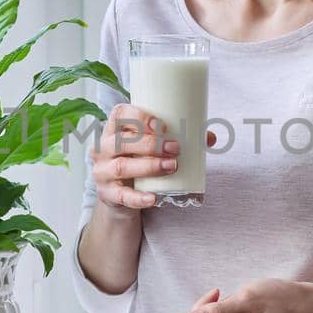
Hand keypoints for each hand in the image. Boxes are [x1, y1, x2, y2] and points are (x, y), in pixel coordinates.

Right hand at [91, 103, 217, 212]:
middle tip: (176, 148)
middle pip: (121, 141)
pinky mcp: (107, 194)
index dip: (139, 117)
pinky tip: (153, 198)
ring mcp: (102, 172)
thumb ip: (177, 138)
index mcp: (114, 129)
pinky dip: (138, 198)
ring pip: (122, 166)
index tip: (162, 125)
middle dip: (151, 144)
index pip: (119, 114)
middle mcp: (103, 148)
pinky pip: (121, 196)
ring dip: (149, 166)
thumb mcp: (151, 147)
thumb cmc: (139, 160)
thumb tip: (210, 138)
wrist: (120, 195)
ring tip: (172, 166)